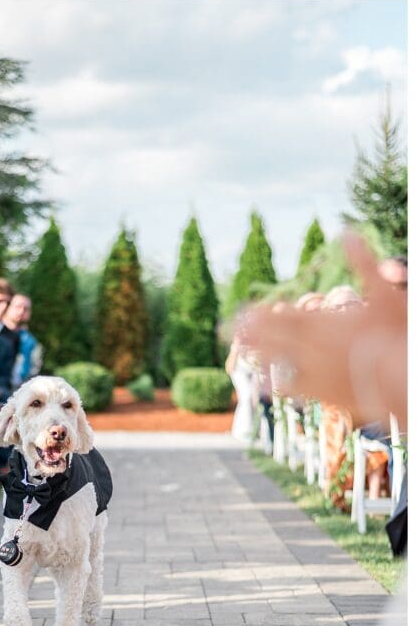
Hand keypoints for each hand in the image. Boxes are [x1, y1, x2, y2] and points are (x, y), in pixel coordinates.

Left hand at [240, 235, 406, 424]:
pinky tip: (265, 386)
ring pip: (277, 365)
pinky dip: (276, 385)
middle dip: (250, 334)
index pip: (282, 316)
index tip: (242, 312)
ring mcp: (314, 372)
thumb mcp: (383, 292)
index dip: (260, 315)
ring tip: (242, 356)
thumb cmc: (395, 333)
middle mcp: (310, 348)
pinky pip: (292, 389)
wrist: (402, 378)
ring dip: (258, 358)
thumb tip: (347, 232)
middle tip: (225, 331)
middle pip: (272, 339)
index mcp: (320, 323)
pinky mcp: (323, 393)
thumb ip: (363, 263)